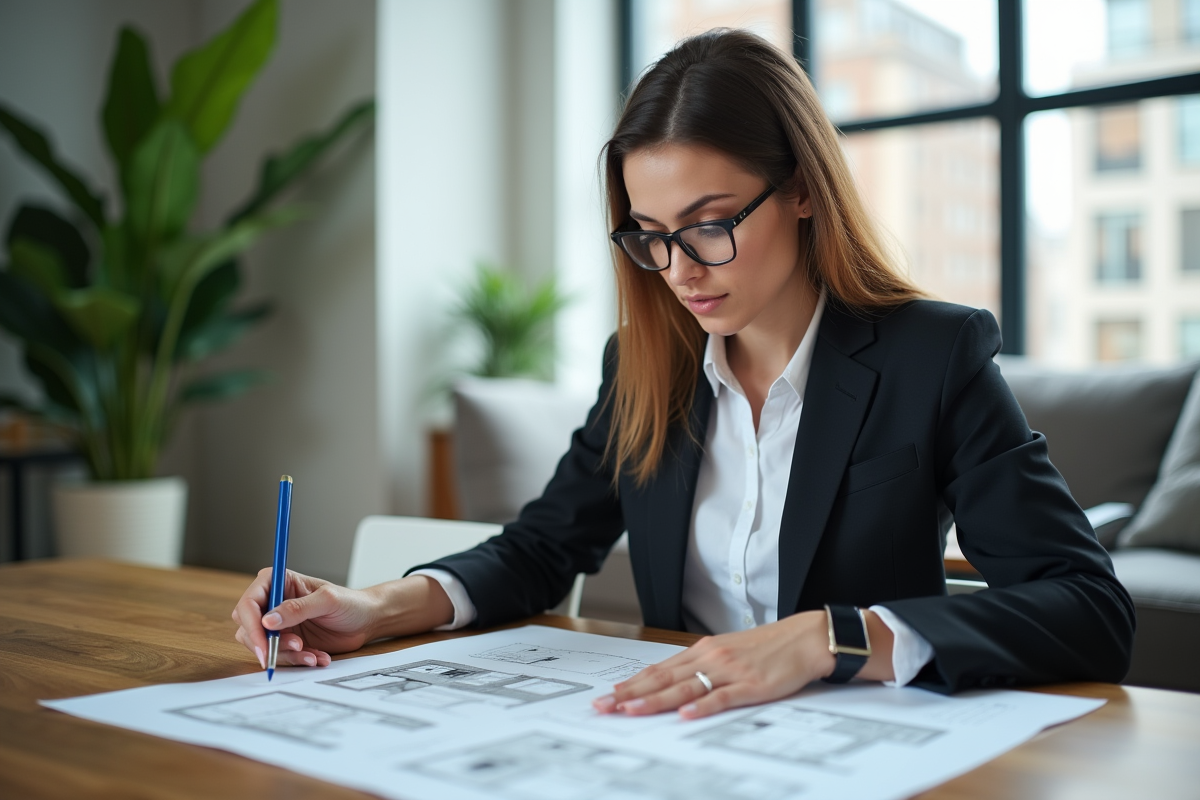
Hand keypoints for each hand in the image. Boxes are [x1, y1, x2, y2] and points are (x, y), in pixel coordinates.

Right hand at [231, 569, 455, 668]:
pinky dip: (297, 661)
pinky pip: (280, 656)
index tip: (265, 643)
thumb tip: (268, 620)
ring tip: (312, 654)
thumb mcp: (327, 601)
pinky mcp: (287, 641)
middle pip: (248, 626)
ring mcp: (279, 623)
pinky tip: (318, 657)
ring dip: (285, 655)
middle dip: (267, 643)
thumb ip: (298, 608)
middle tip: (295, 648)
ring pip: (261, 645)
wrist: (367, 621)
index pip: (249, 603)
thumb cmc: (351, 603)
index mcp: (278, 581)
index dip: (252, 625)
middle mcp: (273, 602)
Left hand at [592, 609, 894, 719]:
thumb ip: (701, 667)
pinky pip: (721, 697)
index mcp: (702, 651)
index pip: (659, 669)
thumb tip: (673, 683)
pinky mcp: (750, 685)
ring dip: (654, 700)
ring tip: (629, 710)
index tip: (608, 694)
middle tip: (604, 705)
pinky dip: (701, 706)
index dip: (632, 682)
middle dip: (630, 693)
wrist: (804, 638)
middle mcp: (710, 658)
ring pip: (684, 687)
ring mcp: (729, 671)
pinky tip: (685, 714)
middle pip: (662, 678)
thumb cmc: (767, 648)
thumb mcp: (728, 653)